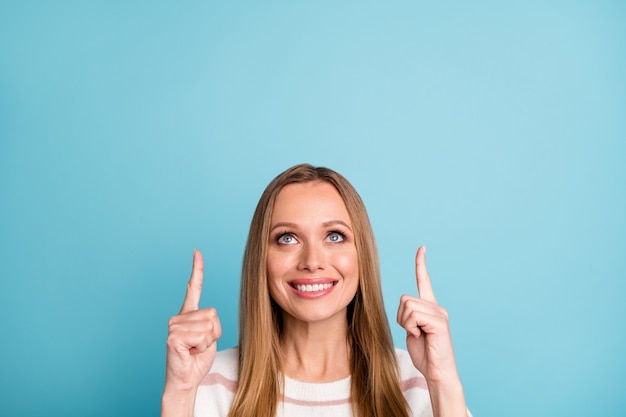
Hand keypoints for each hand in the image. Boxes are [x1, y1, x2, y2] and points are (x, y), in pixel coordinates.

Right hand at [164, 249, 221, 394]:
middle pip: (213, 314)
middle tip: (200, 345)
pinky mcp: (173, 336)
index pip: (194, 287)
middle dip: (214, 333)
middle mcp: (179, 316)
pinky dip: (201, 347)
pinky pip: (201, 336)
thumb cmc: (197, 359)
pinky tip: (189, 351)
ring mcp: (174, 325)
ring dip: (207, 342)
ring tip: (194, 349)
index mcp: (189, 314)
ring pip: (209, 326)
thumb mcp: (211, 337)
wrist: (186, 380)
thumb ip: (211, 323)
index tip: (197, 252)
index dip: (197, 269)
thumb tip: (211, 316)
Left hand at [396, 246, 459, 385]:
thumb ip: (408, 316)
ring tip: (418, 335)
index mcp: (429, 308)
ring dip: (406, 323)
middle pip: (404, 299)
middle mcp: (437, 307)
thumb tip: (405, 308)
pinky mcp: (440, 321)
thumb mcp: (411, 331)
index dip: (421, 265)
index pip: (424, 281)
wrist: (437, 373)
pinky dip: (412, 327)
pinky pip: (414, 316)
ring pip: (408, 306)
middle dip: (401, 317)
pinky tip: (422, 336)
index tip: (421, 249)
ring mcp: (439, 313)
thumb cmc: (424, 355)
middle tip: (413, 332)